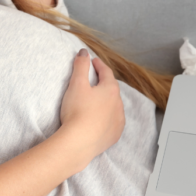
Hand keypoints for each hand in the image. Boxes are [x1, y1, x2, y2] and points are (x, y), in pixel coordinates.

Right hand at [59, 49, 125, 167]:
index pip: (106, 73)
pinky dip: (108, 117)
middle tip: (95, 79)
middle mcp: (118, 105)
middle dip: (104, 83)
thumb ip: (81, 66)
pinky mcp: (114, 135)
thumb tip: (84, 52)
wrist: (78, 142)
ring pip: (114, 106)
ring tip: (98, 100)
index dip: (99, 65)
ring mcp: (118, 121)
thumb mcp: (76, 84)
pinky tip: (101, 119)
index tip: (94, 61)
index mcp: (110, 90)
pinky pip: (113, 122)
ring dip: (107, 101)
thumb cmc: (77, 111)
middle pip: (111, 89)